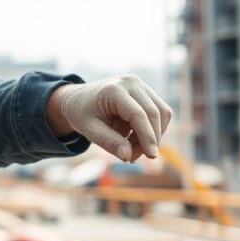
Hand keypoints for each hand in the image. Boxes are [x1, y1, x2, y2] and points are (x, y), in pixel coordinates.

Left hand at [50, 76, 171, 161]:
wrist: (78, 99)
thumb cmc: (82, 114)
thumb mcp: (90, 130)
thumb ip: (109, 142)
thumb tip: (128, 156)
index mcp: (114, 89)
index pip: (138, 114)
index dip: (147, 136)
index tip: (151, 156)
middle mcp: (131, 82)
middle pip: (153, 113)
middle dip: (150, 139)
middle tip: (132, 158)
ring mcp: (140, 84)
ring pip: (161, 112)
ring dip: (152, 135)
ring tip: (131, 147)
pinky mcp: (145, 91)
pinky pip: (159, 112)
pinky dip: (151, 128)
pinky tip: (133, 137)